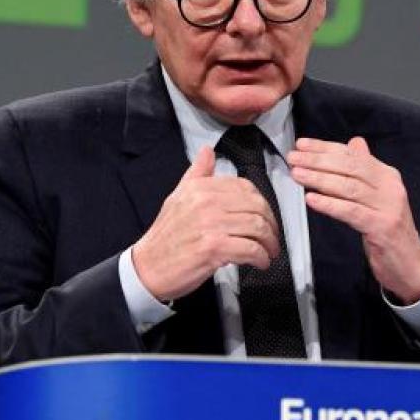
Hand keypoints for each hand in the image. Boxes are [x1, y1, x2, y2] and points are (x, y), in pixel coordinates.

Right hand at [131, 146, 281, 301]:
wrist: (147, 267)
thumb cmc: (166, 236)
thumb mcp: (178, 197)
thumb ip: (197, 174)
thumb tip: (207, 152)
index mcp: (201, 188)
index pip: (245, 188)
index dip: (261, 203)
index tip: (264, 216)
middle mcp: (206, 203)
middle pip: (256, 207)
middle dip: (271, 224)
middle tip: (272, 237)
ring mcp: (210, 225)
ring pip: (257, 227)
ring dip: (269, 242)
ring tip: (269, 251)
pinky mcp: (213, 248)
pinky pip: (250, 249)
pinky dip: (261, 256)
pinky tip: (260, 261)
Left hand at [287, 137, 419, 302]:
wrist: (410, 263)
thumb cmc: (389, 229)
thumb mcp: (379, 195)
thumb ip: (367, 169)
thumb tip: (355, 143)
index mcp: (387, 175)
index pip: (353, 155)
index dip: (326, 148)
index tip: (302, 145)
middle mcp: (390, 187)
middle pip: (350, 167)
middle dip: (318, 161)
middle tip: (295, 158)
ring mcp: (387, 207)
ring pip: (349, 188)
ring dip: (319, 179)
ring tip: (298, 175)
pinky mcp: (381, 227)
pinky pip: (351, 212)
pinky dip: (330, 204)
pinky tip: (312, 200)